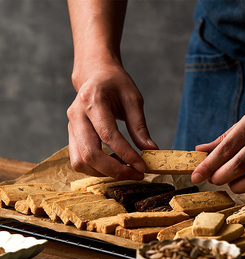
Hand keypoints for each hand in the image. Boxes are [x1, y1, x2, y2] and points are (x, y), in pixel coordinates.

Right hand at [67, 64, 157, 178]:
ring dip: (105, 172)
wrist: (94, 75)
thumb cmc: (115, 83)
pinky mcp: (71, 136)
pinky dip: (97, 168)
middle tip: (136, 174)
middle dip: (114, 170)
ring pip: (81, 162)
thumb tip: (151, 150)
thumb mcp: (133, 98)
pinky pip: (80, 161)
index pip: (108, 135)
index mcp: (92, 100)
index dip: (126, 154)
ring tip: (126, 167)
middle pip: (90, 154)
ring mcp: (71, 127)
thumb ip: (139, 125)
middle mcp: (76, 115)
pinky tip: (114, 163)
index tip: (142, 167)